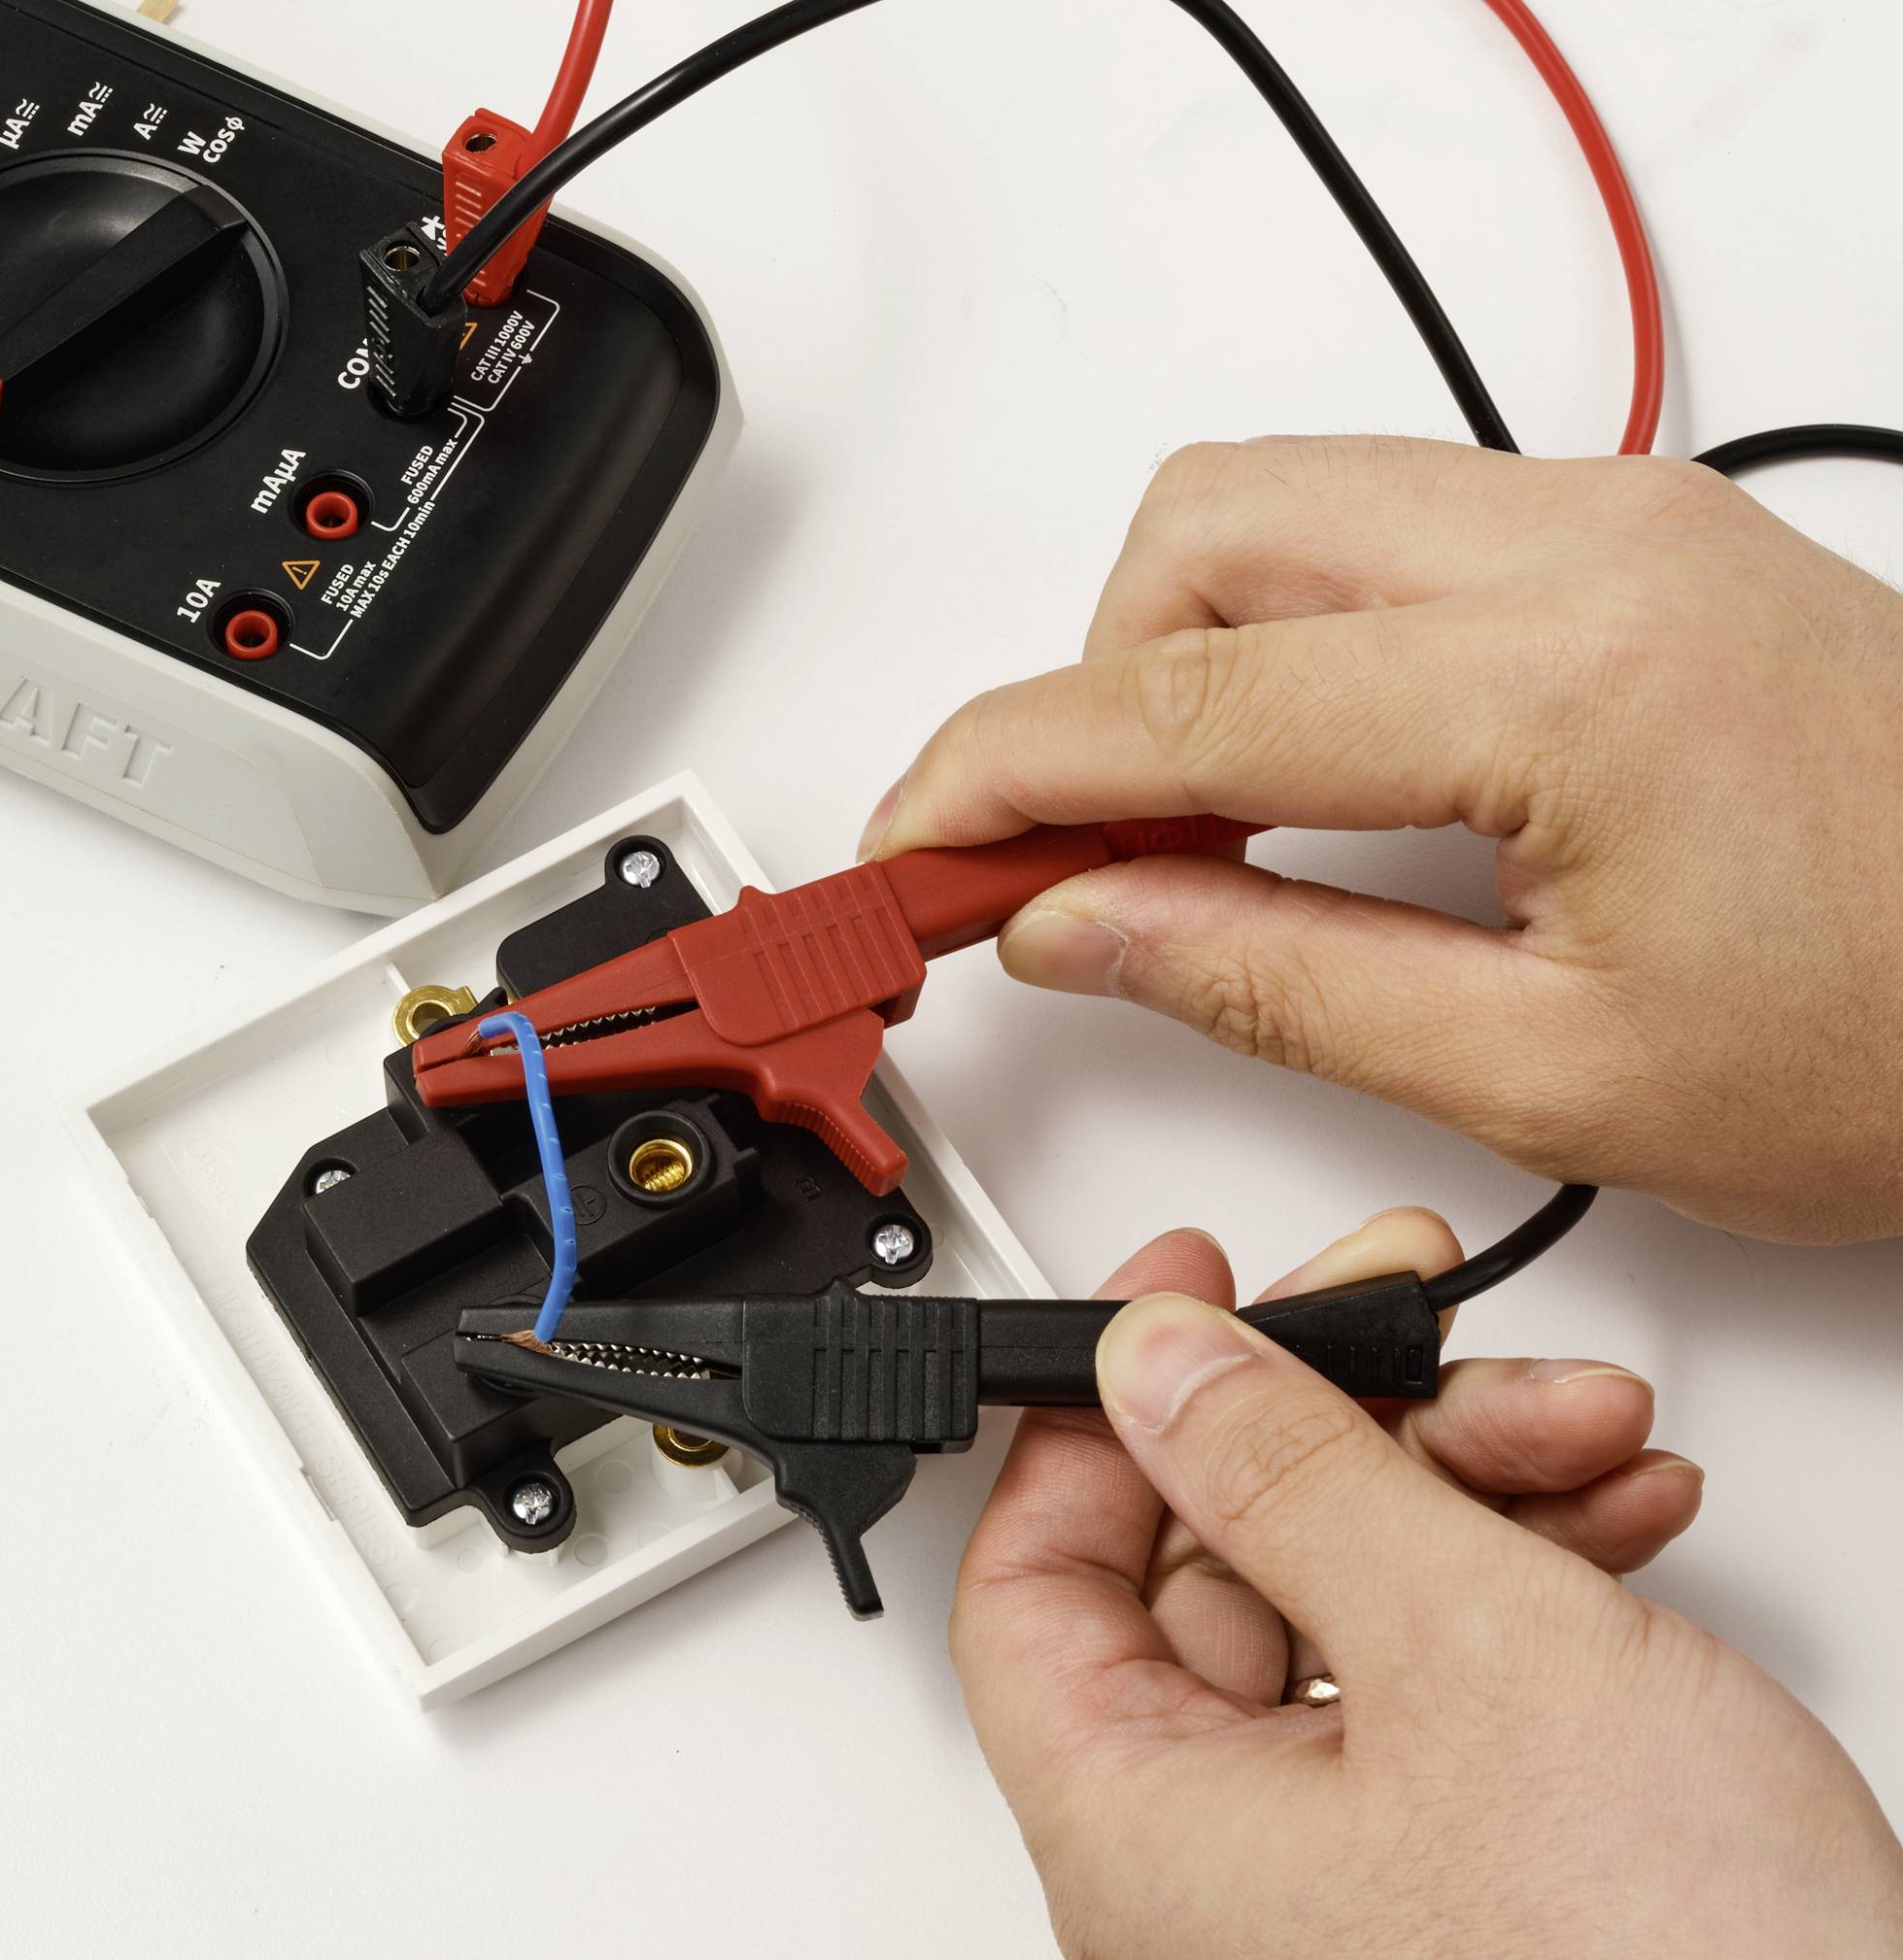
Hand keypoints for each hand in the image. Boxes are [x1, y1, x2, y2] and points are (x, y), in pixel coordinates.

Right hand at [860, 437, 1902, 1241]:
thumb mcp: (1555, 1077)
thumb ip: (1272, 982)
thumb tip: (1080, 925)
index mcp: (1566, 677)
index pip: (1173, 702)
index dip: (998, 781)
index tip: (910, 851)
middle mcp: (1588, 541)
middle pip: (1197, 531)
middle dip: (1084, 695)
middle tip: (1056, 865)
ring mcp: (1619, 518)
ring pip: (1278, 506)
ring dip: (1179, 661)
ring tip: (1177, 844)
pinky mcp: (1635, 539)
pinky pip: (1384, 531)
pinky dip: (1285, 642)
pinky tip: (1291, 785)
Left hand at [951, 1210, 1902, 1958]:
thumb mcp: (1467, 1648)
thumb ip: (1289, 1475)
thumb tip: (1155, 1365)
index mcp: (1145, 1842)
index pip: (1033, 1585)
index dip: (1092, 1419)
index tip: (1170, 1305)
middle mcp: (1219, 1878)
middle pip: (1210, 1570)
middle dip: (1341, 1420)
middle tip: (1407, 1318)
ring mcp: (1344, 1885)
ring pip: (1346, 1608)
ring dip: (1460, 1480)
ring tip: (1574, 1420)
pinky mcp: (1464, 1876)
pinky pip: (1443, 1683)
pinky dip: (1520, 1574)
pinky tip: (1612, 1506)